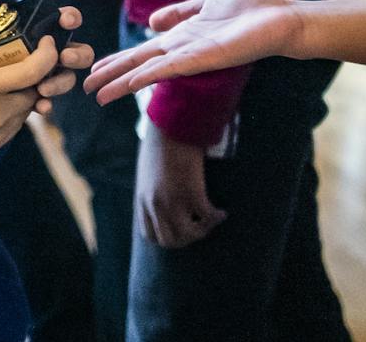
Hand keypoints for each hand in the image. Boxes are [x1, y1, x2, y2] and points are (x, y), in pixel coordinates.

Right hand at [0, 12, 88, 154]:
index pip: (33, 72)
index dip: (47, 54)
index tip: (46, 42)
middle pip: (34, 90)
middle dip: (33, 75)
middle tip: (20, 61)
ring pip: (26, 109)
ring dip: (22, 93)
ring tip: (3, 81)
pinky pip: (14, 125)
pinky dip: (12, 111)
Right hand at [83, 0, 297, 103]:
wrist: (281, 18)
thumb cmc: (252, 8)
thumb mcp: (208, 2)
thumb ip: (180, 12)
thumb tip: (151, 21)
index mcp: (183, 36)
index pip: (144, 50)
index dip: (119, 59)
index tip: (95, 68)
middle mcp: (184, 49)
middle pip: (141, 63)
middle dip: (113, 75)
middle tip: (86, 88)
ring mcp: (192, 55)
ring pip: (150, 70)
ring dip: (123, 81)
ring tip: (99, 94)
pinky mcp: (204, 57)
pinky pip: (171, 67)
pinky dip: (150, 75)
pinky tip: (131, 82)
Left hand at [135, 124, 226, 248]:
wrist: (170, 124)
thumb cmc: (160, 142)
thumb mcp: (148, 170)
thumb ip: (152, 188)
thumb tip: (162, 197)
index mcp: (142, 200)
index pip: (151, 236)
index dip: (168, 239)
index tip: (181, 231)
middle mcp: (155, 205)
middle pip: (170, 240)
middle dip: (188, 238)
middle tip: (200, 229)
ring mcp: (173, 200)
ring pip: (188, 233)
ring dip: (203, 231)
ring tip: (213, 221)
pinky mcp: (191, 191)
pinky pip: (206, 215)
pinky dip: (216, 217)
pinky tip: (222, 212)